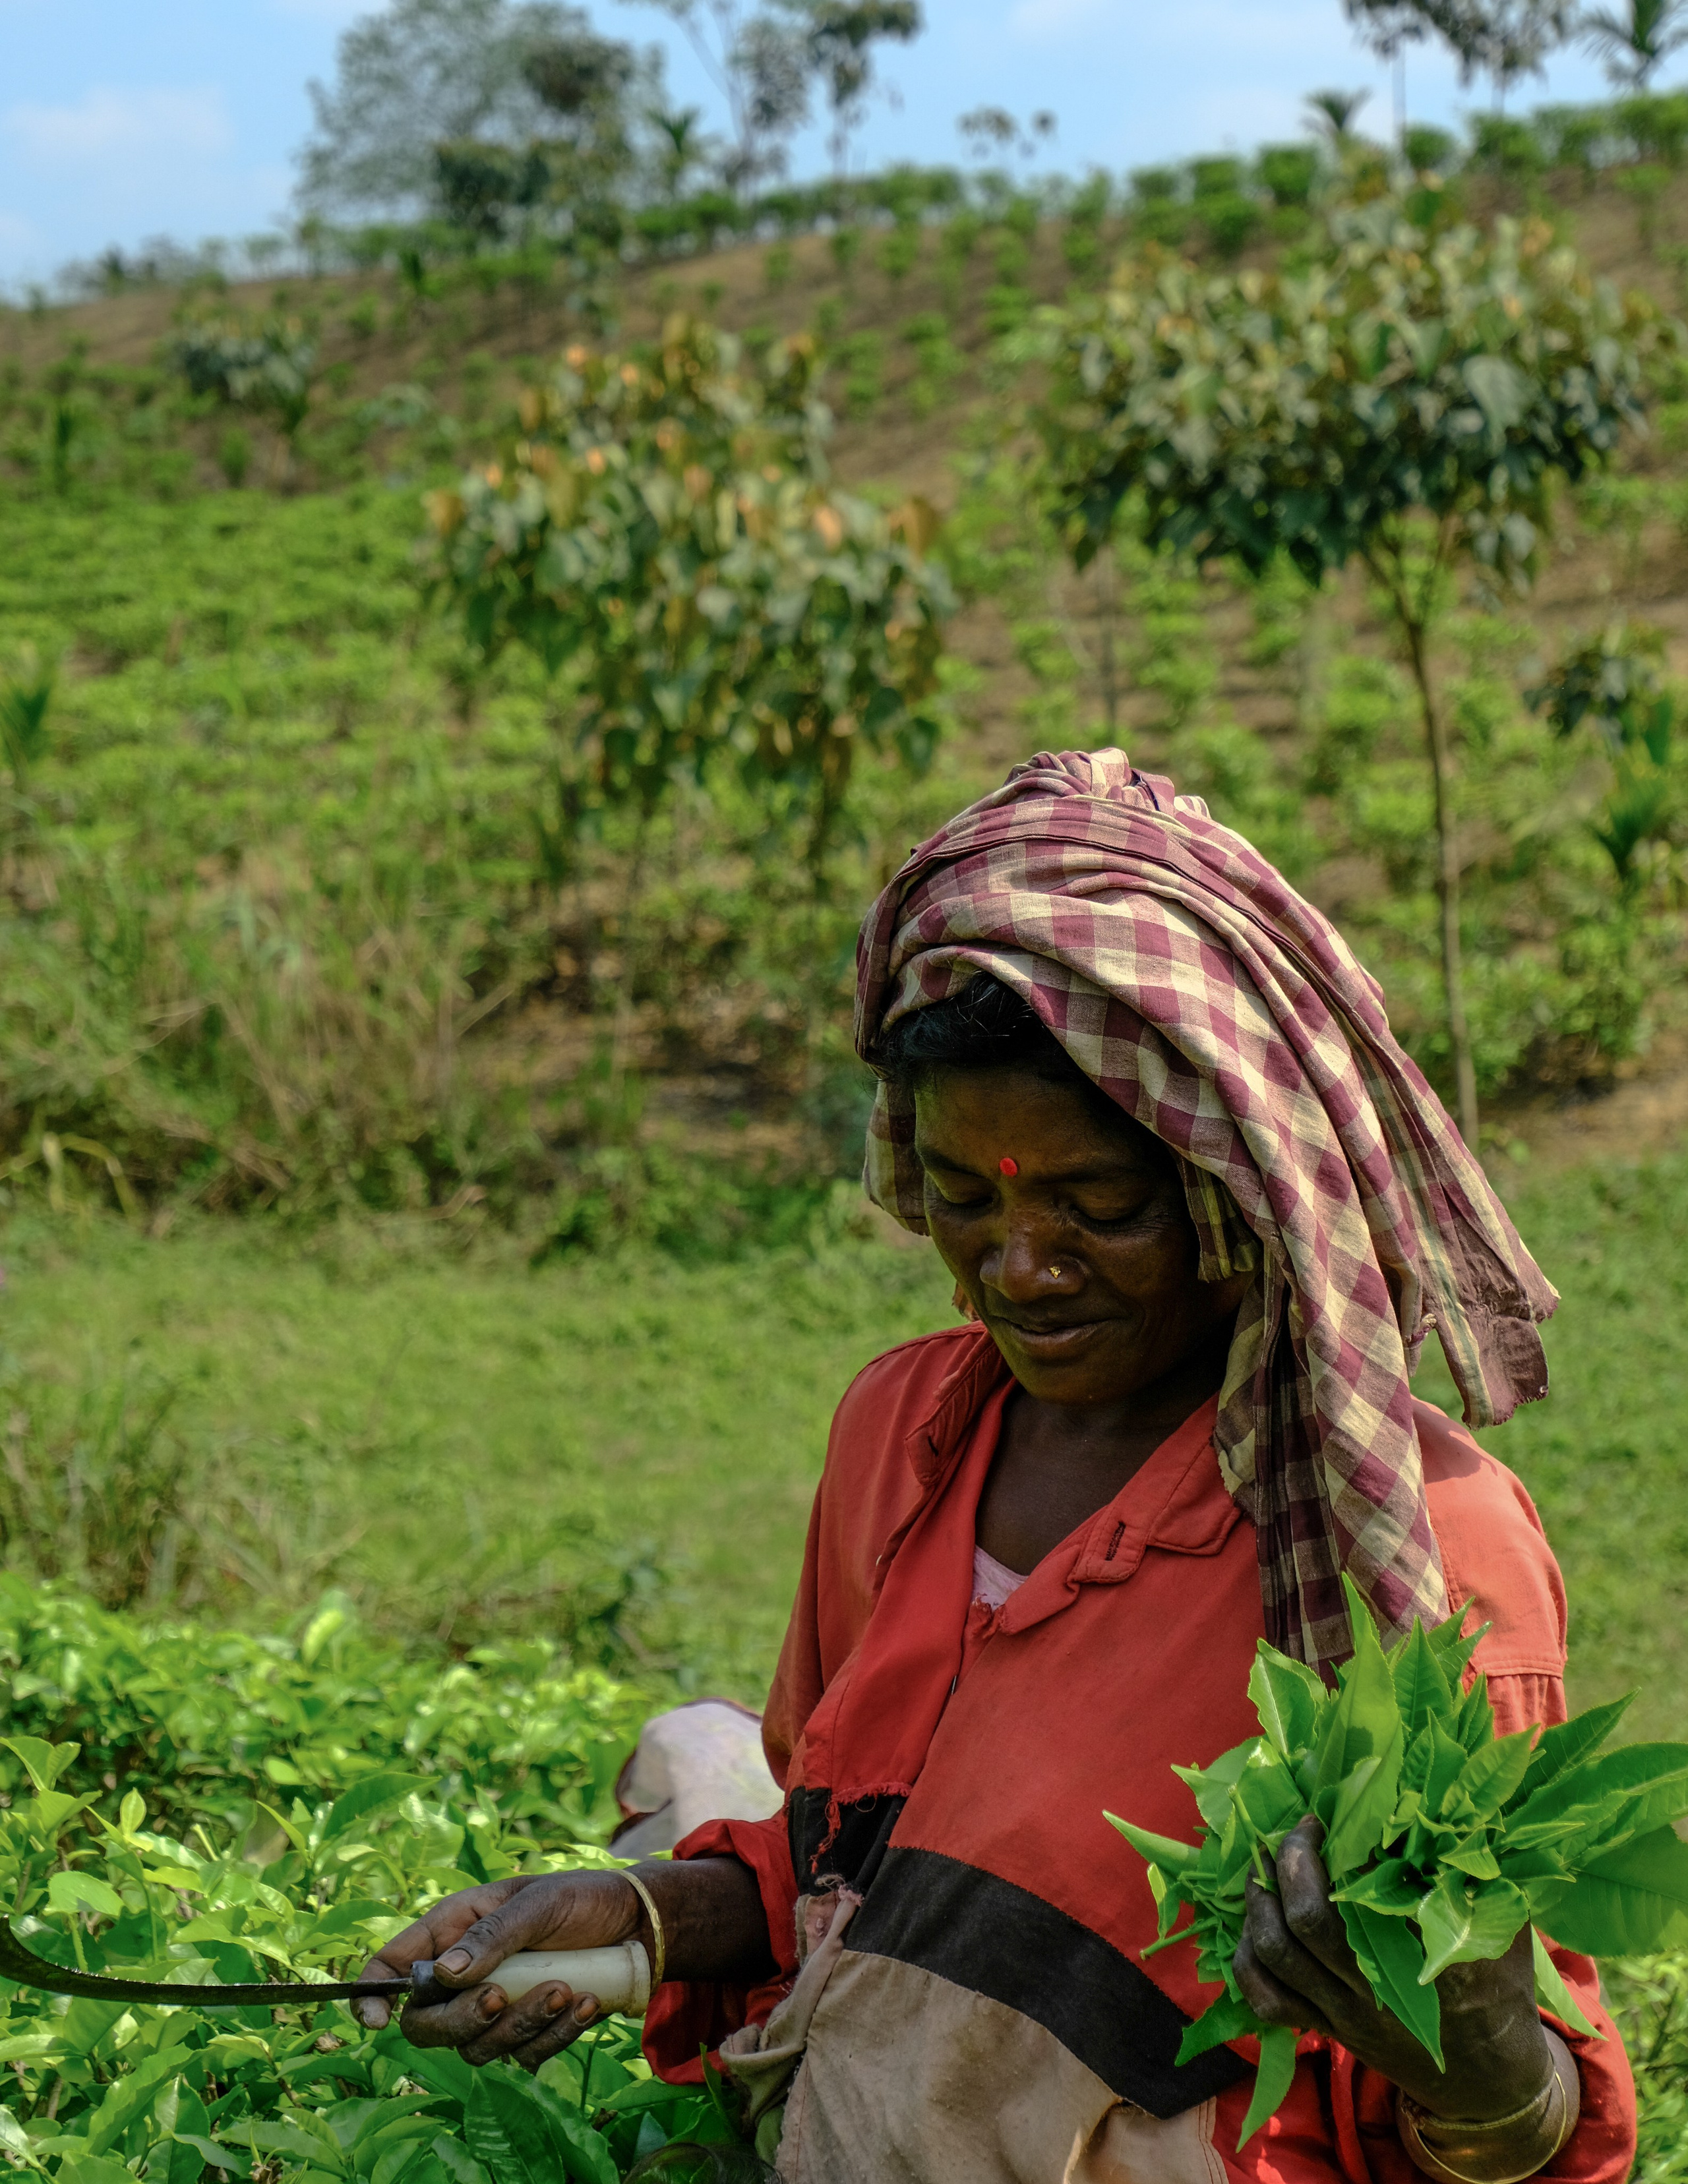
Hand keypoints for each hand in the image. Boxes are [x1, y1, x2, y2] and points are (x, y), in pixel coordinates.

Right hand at [354, 1869, 639, 2073]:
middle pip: (428, 2025)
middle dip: (462, 2021)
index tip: (375, 2022)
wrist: (636, 1922)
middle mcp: (465, 1975)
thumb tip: (442, 1975)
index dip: (372, 1994)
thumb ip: (491, 1935)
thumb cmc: (580, 1897)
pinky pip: (526, 2057)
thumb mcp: (538, 1902)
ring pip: (479, 2048)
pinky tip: (585, 2003)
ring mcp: (496, 2009)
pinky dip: (554, 2037)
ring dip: (520, 2026)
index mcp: (453, 1930)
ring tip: (563, 1989)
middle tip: (500, 1999)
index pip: (393, 1967)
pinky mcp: (530, 2033)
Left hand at [1234, 1817, 1552, 2125]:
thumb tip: (1438, 1811)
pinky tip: (1252, 1924)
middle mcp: (1377, 1988)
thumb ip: (1471, 1876)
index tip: (1331, 1816)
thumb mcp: (1501, 1927)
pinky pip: (1268, 2001)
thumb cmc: (1499, 1986)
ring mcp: (1347, 2013)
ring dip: (1260, 1901)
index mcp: (1425, 1957)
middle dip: (1291, 1861)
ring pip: (1278, 1955)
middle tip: (1297, 1829)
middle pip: (1308, 1919)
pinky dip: (1248, 1961)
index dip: (1338, 1848)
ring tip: (1264, 1863)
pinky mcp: (1329, 2030)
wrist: (1490, 2080)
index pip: (1368, 1896)